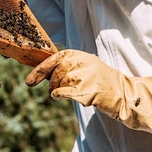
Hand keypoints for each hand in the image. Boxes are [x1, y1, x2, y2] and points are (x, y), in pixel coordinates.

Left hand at [26, 49, 151, 132]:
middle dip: (50, 83)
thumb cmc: (100, 81)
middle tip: (55, 89)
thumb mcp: (83, 66)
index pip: (53, 59)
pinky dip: (59, 95)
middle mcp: (80, 62)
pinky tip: (62, 96)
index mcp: (78, 55)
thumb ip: (65, 66)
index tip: (29, 80)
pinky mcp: (85, 90)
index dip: (39, 70)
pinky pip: (62, 93)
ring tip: (72, 91)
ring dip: (59, 90)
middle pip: (54, 73)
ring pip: (58, 84)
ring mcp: (83, 76)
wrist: (122, 92)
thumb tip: (40, 73)